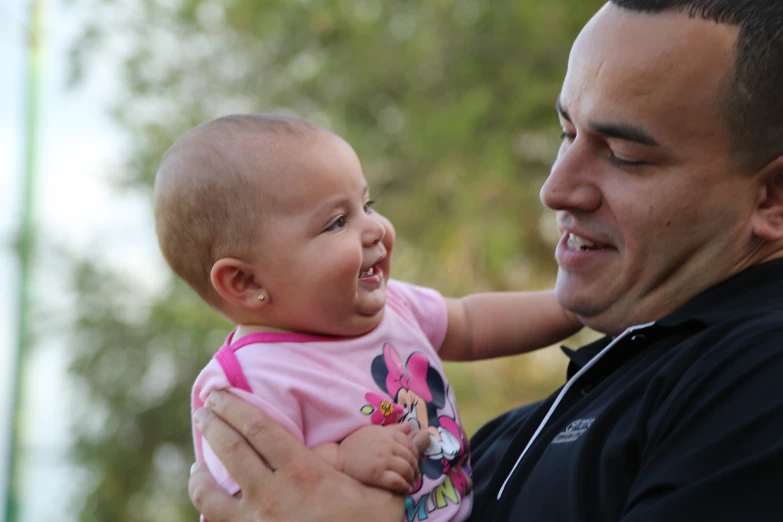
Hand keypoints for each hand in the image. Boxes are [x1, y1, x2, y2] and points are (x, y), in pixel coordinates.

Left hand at [188, 391, 430, 521]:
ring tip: (196, 465)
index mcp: (303, 474)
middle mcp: (271, 497)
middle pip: (230, 450)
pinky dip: (207, 513)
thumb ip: (391, 462)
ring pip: (209, 493)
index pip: (258, 428)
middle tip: (204, 409)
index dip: (234, 406)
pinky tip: (210, 508)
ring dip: (198, 474)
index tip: (219, 392)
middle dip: (212, 424)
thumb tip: (421, 433)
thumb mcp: (384, 498)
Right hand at [337, 423, 421, 493]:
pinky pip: (397, 481)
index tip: (414, 461)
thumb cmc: (354, 445)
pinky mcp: (377, 475)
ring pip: (406, 469)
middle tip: (416, 476)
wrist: (338, 460)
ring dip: (412, 478)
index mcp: (387, 435)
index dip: (415, 453)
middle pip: (410, 457)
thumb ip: (392, 429)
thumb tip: (409, 426)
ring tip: (412, 483)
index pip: (409, 444)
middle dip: (415, 468)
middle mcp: (387, 446)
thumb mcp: (373, 431)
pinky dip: (405, 486)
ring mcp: (383, 460)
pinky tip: (406, 489)